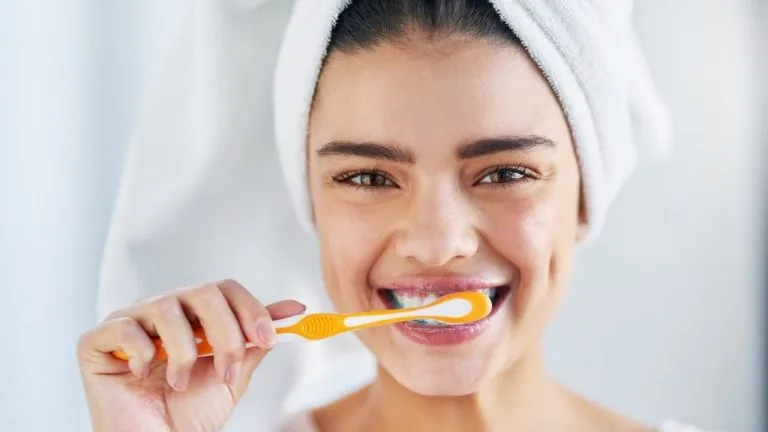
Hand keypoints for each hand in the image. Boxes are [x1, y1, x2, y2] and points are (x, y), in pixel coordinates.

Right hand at [77, 279, 304, 431]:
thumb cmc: (189, 414)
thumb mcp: (233, 375)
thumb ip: (256, 341)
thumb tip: (294, 309)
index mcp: (193, 315)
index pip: (224, 289)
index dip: (250, 309)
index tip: (270, 338)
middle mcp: (161, 310)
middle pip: (201, 292)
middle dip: (225, 332)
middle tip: (228, 369)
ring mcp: (128, 322)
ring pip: (165, 308)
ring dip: (184, 352)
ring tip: (180, 383)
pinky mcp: (96, 342)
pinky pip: (124, 327)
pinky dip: (142, 353)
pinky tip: (142, 375)